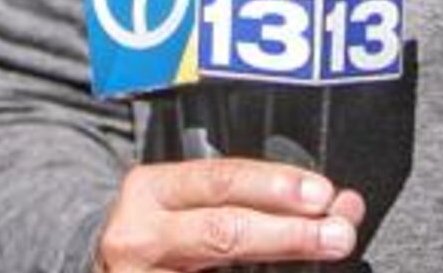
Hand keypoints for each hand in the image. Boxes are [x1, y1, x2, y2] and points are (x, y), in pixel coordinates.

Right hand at [95, 159, 364, 271]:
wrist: (99, 263)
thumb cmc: (166, 225)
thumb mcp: (198, 199)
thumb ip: (261, 196)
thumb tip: (343, 205)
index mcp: (153, 188)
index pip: (222, 180)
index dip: (275, 186)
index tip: (324, 194)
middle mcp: (138, 234)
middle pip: (222, 232)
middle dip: (288, 234)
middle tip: (338, 235)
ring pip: (217, 267)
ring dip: (277, 263)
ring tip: (319, 257)